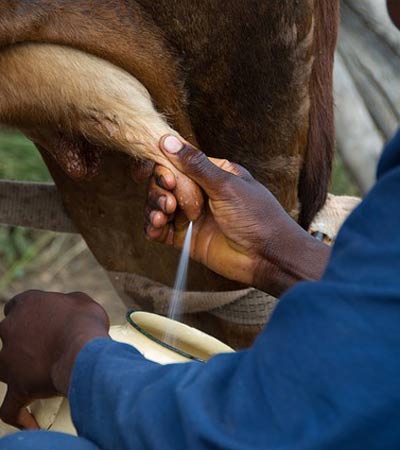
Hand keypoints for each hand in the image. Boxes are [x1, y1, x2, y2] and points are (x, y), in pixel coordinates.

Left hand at [0, 290, 109, 428]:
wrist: (82, 350)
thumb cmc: (85, 322)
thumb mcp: (82, 302)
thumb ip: (69, 303)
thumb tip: (70, 311)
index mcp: (27, 304)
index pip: (16, 305)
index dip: (26, 314)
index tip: (40, 321)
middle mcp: (11, 328)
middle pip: (8, 334)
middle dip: (23, 340)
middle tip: (45, 347)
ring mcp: (8, 359)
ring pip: (3, 367)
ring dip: (16, 370)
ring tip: (37, 377)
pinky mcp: (16, 386)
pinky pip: (9, 407)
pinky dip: (18, 414)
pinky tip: (28, 420)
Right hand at [145, 136, 329, 295]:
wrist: (268, 256)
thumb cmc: (257, 216)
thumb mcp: (227, 185)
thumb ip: (196, 165)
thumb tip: (168, 140)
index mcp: (211, 173)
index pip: (176, 162)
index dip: (162, 167)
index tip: (160, 175)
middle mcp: (198, 192)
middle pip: (163, 183)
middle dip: (158, 190)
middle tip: (170, 201)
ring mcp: (191, 215)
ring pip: (158, 205)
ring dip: (153, 207)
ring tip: (163, 215)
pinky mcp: (186, 238)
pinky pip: (160, 229)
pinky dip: (153, 227)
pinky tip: (156, 227)